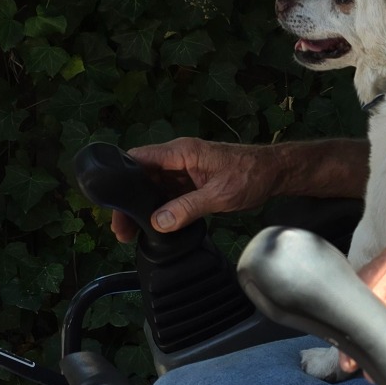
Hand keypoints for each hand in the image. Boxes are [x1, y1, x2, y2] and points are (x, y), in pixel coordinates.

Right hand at [108, 137, 276, 241]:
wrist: (275, 173)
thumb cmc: (251, 176)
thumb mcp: (220, 195)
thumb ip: (188, 208)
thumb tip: (159, 222)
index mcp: (182, 152)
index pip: (139, 158)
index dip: (120, 177)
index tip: (110, 201)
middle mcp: (179, 157)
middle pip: (142, 176)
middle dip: (129, 201)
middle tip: (120, 228)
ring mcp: (184, 169)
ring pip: (153, 187)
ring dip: (142, 207)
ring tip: (130, 232)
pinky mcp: (191, 181)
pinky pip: (168, 193)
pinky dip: (159, 208)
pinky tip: (152, 226)